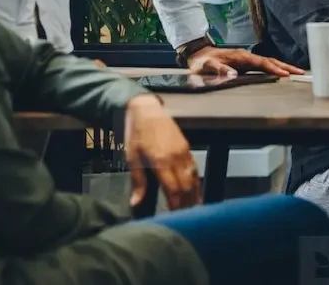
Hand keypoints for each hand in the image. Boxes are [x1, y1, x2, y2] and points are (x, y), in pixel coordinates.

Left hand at [124, 95, 199, 210]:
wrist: (147, 110)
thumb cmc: (136, 134)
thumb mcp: (131, 158)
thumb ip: (137, 181)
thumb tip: (136, 203)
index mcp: (161, 161)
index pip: (173, 189)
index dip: (175, 205)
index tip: (174, 217)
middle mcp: (176, 158)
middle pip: (186, 186)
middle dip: (186, 203)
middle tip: (184, 217)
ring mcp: (184, 152)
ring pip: (194, 178)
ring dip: (194, 195)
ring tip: (193, 209)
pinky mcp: (187, 148)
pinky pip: (194, 168)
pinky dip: (197, 182)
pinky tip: (196, 192)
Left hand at [186, 46, 303, 76]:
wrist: (198, 54)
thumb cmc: (202, 61)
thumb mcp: (207, 66)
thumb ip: (219, 69)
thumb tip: (232, 74)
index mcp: (240, 56)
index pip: (261, 63)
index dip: (273, 68)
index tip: (284, 74)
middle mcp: (247, 56)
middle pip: (270, 61)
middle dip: (285, 66)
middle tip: (299, 73)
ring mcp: (248, 59)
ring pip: (269, 62)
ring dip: (283, 67)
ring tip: (296, 72)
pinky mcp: (247, 63)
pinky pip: (264, 65)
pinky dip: (275, 68)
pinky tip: (281, 72)